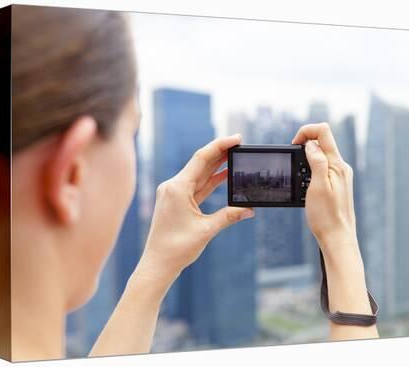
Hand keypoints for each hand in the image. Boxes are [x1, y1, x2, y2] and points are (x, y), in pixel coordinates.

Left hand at [134, 134, 254, 285]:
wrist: (158, 264)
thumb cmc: (177, 248)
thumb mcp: (207, 230)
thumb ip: (229, 216)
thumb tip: (250, 209)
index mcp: (177, 188)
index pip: (202, 159)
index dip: (220, 146)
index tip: (236, 138)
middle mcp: (173, 186)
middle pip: (200, 164)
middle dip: (220, 153)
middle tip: (240, 144)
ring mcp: (173, 193)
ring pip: (199, 174)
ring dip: (216, 166)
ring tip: (235, 156)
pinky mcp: (176, 202)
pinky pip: (196, 186)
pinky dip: (210, 181)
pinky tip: (224, 175)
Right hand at [292, 123, 358, 262]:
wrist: (337, 238)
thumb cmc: (326, 216)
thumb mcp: (317, 186)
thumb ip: (316, 161)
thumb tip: (311, 144)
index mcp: (337, 164)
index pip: (323, 131)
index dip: (305, 132)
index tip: (294, 146)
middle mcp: (341, 167)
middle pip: (322, 141)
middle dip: (304, 145)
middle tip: (293, 164)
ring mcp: (340, 175)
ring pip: (321, 154)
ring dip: (306, 159)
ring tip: (299, 178)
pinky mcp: (336, 184)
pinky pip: (322, 167)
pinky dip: (310, 170)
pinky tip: (305, 185)